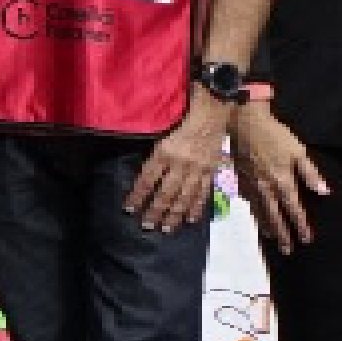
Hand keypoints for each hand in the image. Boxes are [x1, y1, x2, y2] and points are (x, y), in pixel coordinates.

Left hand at [126, 99, 234, 233]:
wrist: (212, 111)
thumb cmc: (181, 116)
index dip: (137, 196)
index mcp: (164, 152)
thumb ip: (153, 152)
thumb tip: (141, 173)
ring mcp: (197, 169)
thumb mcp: (161, 130)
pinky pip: (203, 193)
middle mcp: (180, 164)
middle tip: (147, 226)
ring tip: (166, 229)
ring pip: (184, 197)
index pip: (146, 179)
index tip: (129, 209)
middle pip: (165, 193)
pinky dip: (196, 207)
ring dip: (174, 215)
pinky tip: (190, 220)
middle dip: (155, 212)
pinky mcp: (210, 171)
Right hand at [228, 101, 327, 254]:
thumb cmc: (275, 135)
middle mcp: (266, 189)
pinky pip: (248, 202)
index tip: (306, 239)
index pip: (294, 209)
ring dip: (267, 227)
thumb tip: (324, 192)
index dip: (301, 225)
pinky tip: (255, 216)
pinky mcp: (240, 181)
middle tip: (288, 250)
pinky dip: (253, 212)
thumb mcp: (297, 151)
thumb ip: (310, 173)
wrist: (244, 124)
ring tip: (272, 238)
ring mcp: (251, 186)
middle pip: (275, 217)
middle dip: (283, 234)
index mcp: (282, 182)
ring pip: (259, 212)